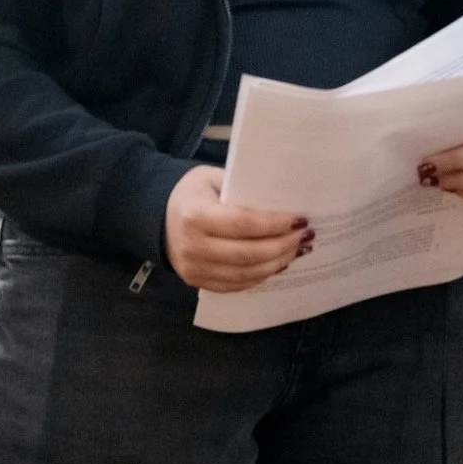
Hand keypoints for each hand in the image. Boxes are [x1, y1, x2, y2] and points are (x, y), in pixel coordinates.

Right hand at [164, 166, 309, 292]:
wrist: (158, 217)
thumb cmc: (192, 193)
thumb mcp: (212, 178)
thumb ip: (242, 189)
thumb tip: (282, 199)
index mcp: (196, 216)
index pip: (243, 224)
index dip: (274, 225)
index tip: (299, 220)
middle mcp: (193, 246)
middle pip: (248, 254)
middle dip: (282, 246)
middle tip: (304, 236)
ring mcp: (194, 269)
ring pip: (245, 274)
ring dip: (276, 263)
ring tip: (297, 251)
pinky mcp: (198, 282)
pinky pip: (236, 285)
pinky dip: (260, 276)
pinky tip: (278, 265)